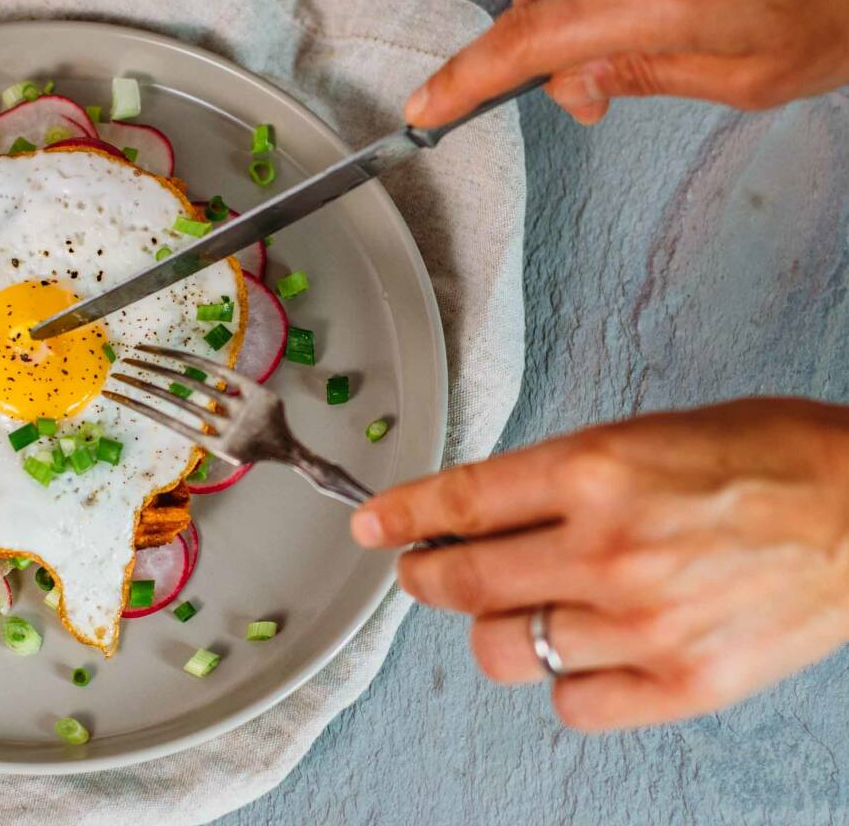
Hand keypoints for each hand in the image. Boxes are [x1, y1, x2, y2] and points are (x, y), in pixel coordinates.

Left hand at [351, 399, 848, 729]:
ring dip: (490, 627)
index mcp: (594, 470)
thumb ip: (555, 478)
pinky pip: (571, 703)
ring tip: (510, 607)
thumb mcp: (642, 434)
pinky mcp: (681, 683)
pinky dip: (559, 680)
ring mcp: (642, 624)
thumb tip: (480, 512)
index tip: (372, 527)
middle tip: (421, 571)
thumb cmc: (765, 458)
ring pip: (504, 649)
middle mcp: (607, 548)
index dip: (401, 515)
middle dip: (424, 577)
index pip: (461, 501)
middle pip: (464, 583)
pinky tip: (577, 650)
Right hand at [404, 0, 848, 125]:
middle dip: (528, 51)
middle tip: (584, 96)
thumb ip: (644, 75)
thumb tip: (571, 82)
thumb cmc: (841, 12)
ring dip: (567, 16)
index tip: (428, 107)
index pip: (529, 41)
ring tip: (628, 49)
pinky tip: (654, 6)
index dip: (468, 78)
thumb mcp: (746, 80)